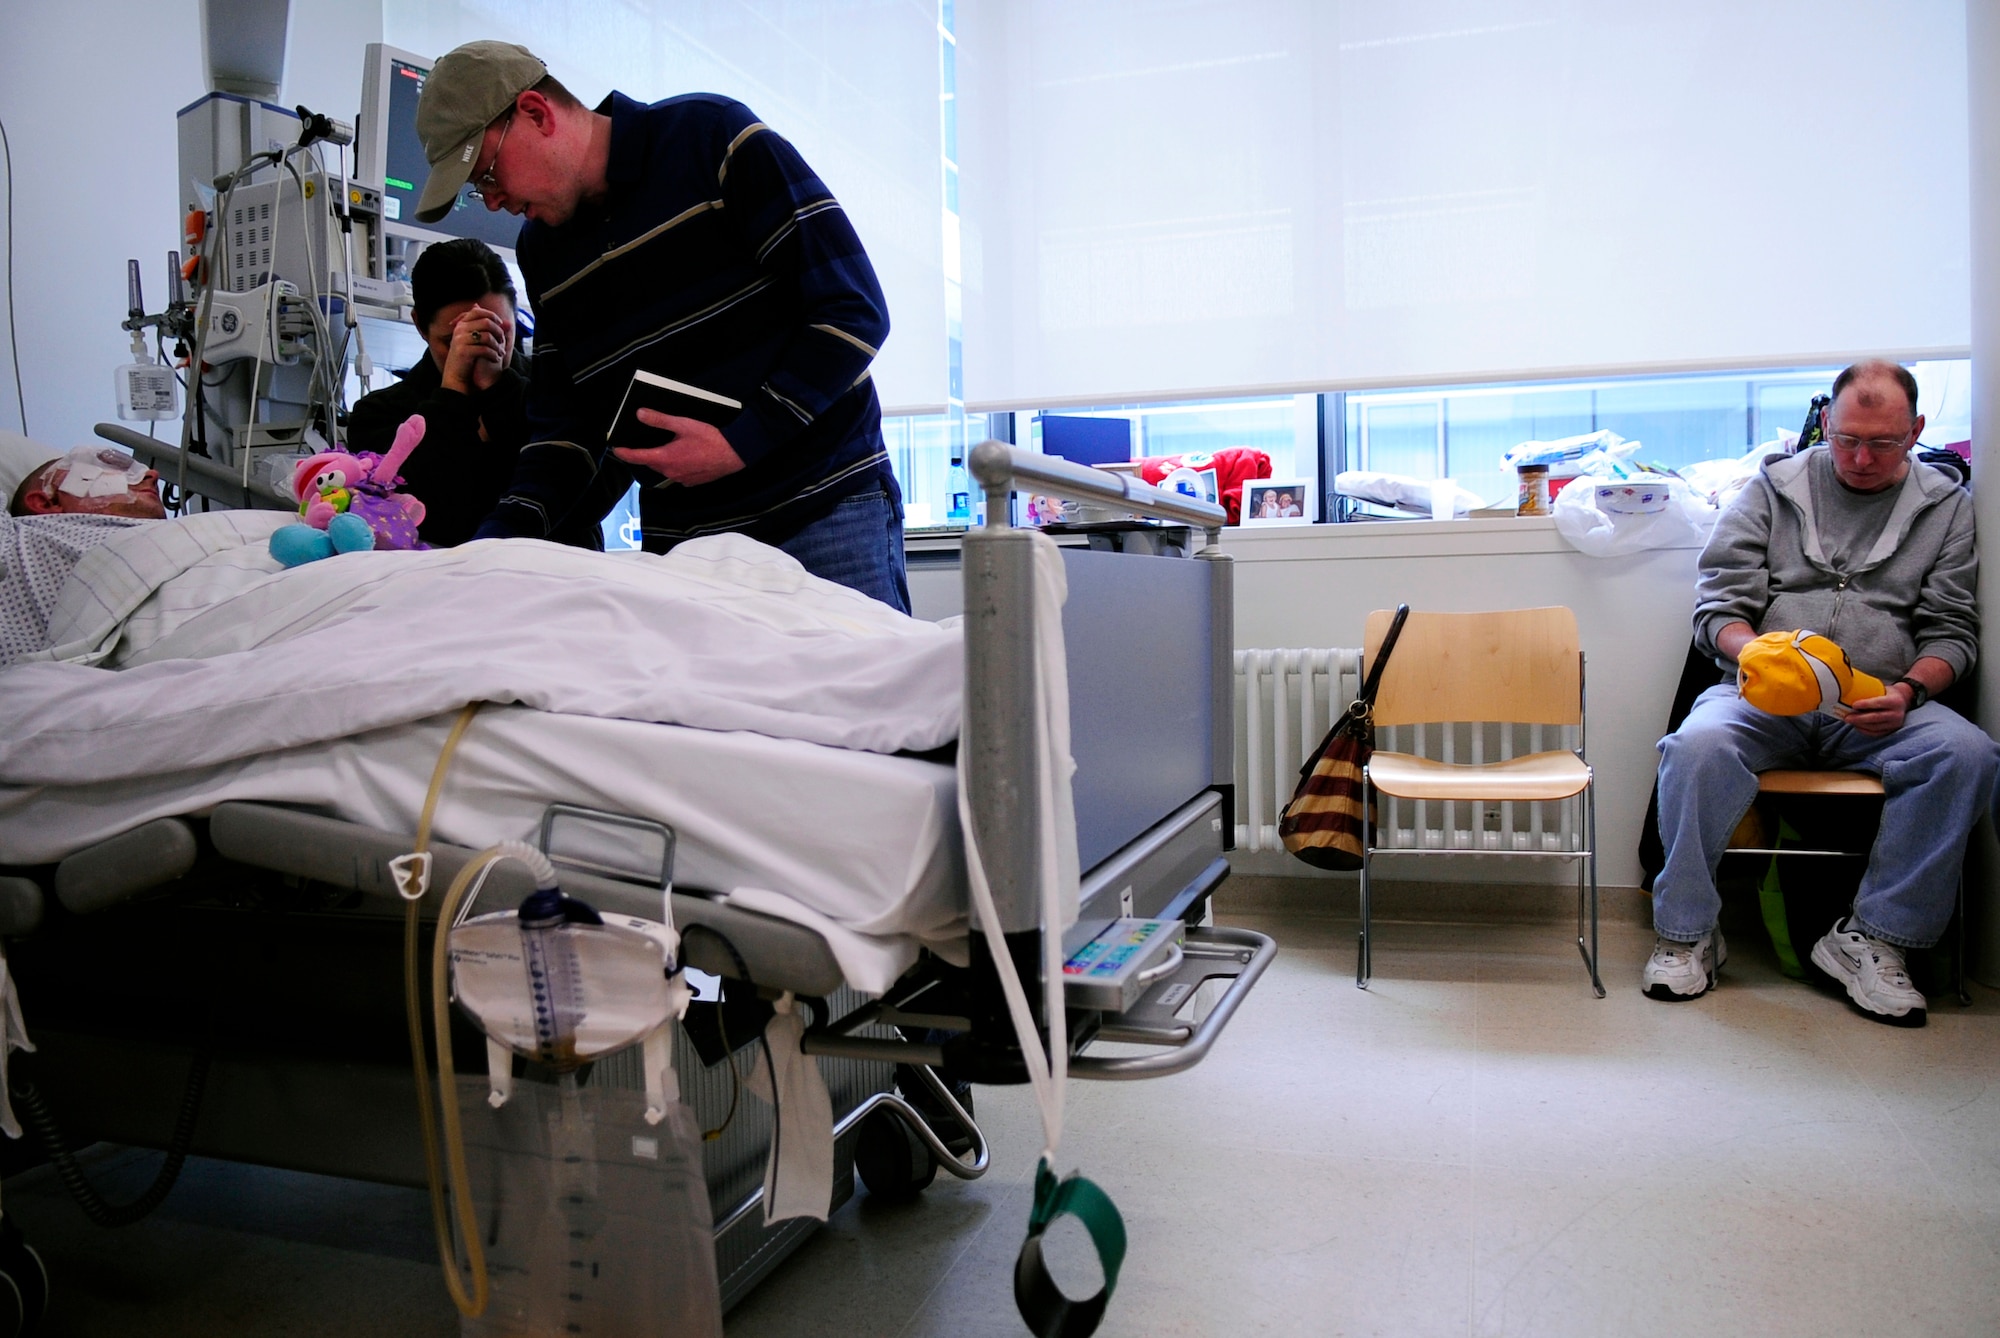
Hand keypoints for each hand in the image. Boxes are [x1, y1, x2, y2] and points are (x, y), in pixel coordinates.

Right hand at [439, 307, 510, 393]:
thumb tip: (508, 322)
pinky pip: (485, 350)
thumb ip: (489, 331)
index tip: (500, 324)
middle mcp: (459, 330)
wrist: (455, 375)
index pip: (477, 311)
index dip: (492, 315)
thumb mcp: (477, 341)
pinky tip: (495, 359)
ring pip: (487, 337)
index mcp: (461, 324)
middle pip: (486, 323)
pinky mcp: (464, 352)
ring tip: (501, 353)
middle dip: (498, 332)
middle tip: (502, 341)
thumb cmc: (468, 357)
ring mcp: (460, 340)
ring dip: (498, 346)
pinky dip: (493, 355)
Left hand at [613, 411, 745, 486]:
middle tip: (651, 441)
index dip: (624, 453)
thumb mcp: (683, 424)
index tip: (616, 450)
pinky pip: (677, 474)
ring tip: (672, 447)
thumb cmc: (710, 439)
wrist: (734, 453)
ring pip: (664, 469)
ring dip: (663, 459)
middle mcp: (670, 472)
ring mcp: (681, 479)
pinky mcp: (691, 482)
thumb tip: (640, 415)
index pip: (636, 457)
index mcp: (665, 458)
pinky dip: (676, 466)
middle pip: (651, 463)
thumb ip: (659, 420)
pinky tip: (686, 456)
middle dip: (647, 453)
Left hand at [1842, 687, 1908, 736]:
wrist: (1904, 701)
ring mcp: (1895, 724)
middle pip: (1875, 717)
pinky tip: (1857, 726)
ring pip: (1875, 727)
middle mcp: (1897, 714)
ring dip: (1860, 725)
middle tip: (1847, 717)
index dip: (1865, 704)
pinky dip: (1865, 730)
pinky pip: (1876, 733)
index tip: (1853, 705)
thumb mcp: (1882, 688)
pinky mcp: (1892, 730)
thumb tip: (1849, 691)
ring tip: (1850, 721)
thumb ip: (1870, 691)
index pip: (1879, 703)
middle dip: (1859, 718)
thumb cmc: (1888, 693)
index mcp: (1895, 701)